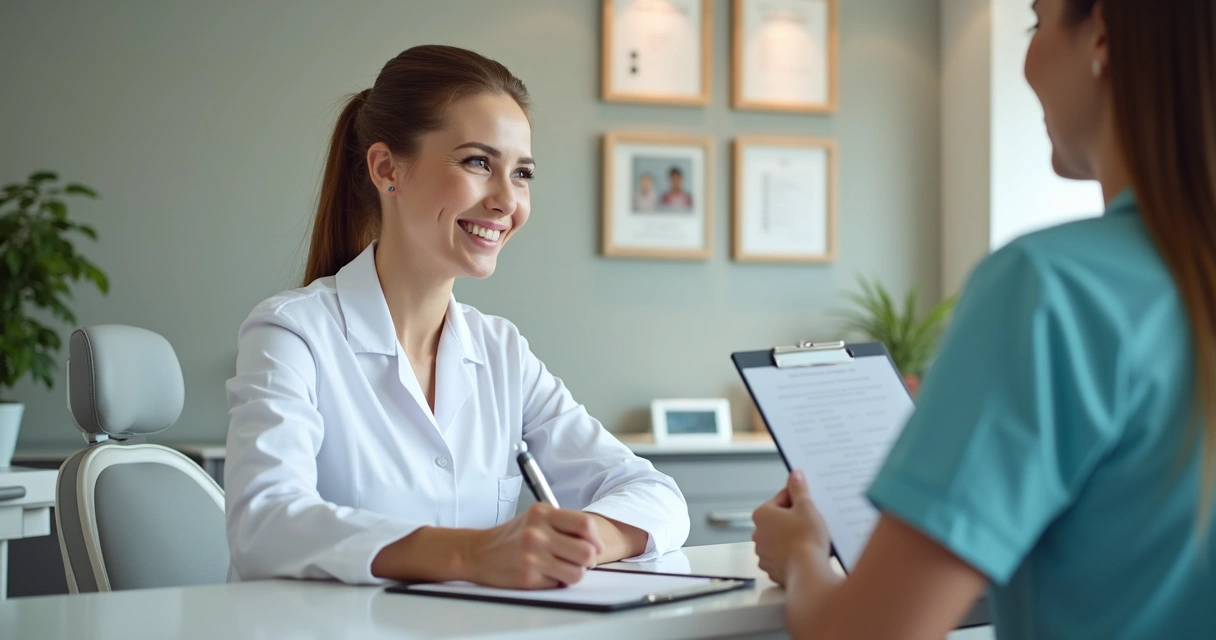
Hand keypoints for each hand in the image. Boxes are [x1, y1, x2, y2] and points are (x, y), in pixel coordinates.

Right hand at [464, 503, 605, 588]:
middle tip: (581, 560)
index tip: (596, 547)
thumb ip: (564, 523)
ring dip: (575, 572)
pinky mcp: (528, 577)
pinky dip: (556, 581)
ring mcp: (532, 556)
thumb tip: (596, 543)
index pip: (585, 524)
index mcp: (542, 513)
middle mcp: (537, 533)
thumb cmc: (513, 535)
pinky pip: (559, 583)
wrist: (478, 552)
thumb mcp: (537, 517)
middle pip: (586, 551)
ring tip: (563, 567)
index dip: (596, 539)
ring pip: (577, 572)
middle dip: (589, 559)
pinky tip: (544, 573)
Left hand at [752, 471, 830, 586]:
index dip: (799, 499)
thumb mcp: (806, 507)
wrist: (808, 571)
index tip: (810, 503)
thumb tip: (794, 475)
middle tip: (812, 522)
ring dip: (792, 537)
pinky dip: (792, 555)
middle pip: (779, 519)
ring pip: (780, 539)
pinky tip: (805, 554)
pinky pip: (783, 557)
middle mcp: (757, 533)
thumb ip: (799, 489)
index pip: (782, 498)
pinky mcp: (771, 569)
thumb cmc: (806, 537)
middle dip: (794, 519)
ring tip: (811, 539)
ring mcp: (763, 553)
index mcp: (762, 514)